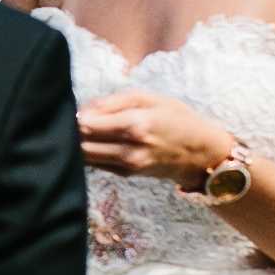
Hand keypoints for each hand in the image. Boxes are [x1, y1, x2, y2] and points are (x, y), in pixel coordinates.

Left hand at [75, 88, 241, 187]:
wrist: (202, 154)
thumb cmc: (178, 119)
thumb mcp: (150, 99)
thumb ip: (113, 102)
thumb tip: (82, 110)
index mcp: (136, 125)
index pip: (86, 125)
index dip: (74, 115)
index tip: (76, 107)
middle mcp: (129, 150)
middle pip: (80, 143)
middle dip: (72, 130)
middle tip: (76, 118)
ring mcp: (127, 166)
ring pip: (84, 157)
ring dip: (78, 143)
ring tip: (87, 129)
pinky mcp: (125, 175)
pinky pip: (95, 163)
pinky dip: (89, 152)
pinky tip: (96, 141)